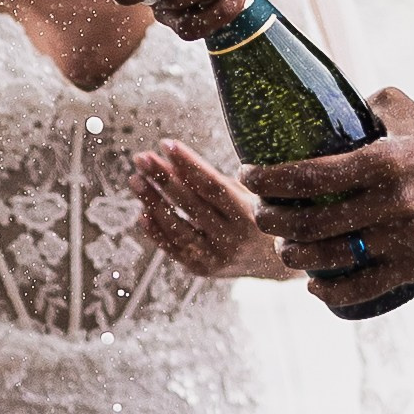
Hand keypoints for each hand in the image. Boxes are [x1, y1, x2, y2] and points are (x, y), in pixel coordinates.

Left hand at [133, 140, 292, 281]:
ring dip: (153, 202)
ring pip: (178, 228)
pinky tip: (141, 211)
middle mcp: (232, 239)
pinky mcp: (203, 269)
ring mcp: (216, 258)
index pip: (211, 186)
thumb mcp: (252, 195)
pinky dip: (156, 231)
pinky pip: (174, 249)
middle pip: (191, 205)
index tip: (166, 144)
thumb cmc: (262, 215)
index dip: (188, 164)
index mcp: (248, 215)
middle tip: (141, 158)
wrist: (278, 262)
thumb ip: (218, 182)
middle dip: (163, 178)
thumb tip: (175, 159)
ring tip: (135, 179)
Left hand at [249, 90, 413, 312]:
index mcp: (383, 161)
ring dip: (297, 257)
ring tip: (285, 250)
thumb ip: (364, 102)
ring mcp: (405, 237)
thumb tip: (324, 102)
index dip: (271, 179)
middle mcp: (392, 201)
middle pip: (313, 221)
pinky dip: (331, 290)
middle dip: (274, 222)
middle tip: (262, 216)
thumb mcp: (403, 111)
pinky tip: (314, 285)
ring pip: (333, 257)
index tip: (250, 177)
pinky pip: (364, 286)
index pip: (311, 175)